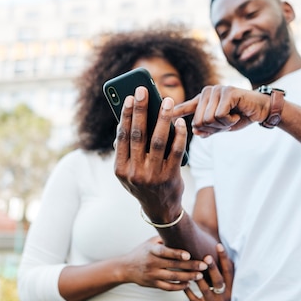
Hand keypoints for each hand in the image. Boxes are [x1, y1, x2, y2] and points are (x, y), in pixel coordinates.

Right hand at [114, 87, 187, 222]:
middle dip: (140, 109)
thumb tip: (128, 121)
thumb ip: (127, 150)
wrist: (161, 210)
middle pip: (138, 134)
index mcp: (120, 169)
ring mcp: (152, 175)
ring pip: (158, 140)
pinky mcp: (170, 177)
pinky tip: (179, 122)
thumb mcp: (129, 172)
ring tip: (167, 101)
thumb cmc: (144, 183)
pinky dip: (178, 134)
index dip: (125, 115)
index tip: (129, 97)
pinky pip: (175, 151)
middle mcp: (134, 172)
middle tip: (143, 90)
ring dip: (162, 117)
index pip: (122, 136)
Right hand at [120, 237, 207, 290]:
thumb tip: (181, 231)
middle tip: (204, 265)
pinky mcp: (153, 284)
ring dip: (188, 277)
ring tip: (200, 276)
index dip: (176, 253)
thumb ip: (164, 239)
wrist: (126, 268)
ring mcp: (152, 274)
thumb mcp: (150, 242)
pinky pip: (168, 287)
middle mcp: (152, 262)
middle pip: (173, 265)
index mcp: (151, 250)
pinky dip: (179, 287)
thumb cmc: (142, 252)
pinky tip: (188, 284)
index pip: (164, 251)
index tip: (188, 254)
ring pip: (173, 277)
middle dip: (191, 266)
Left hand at [174, 85, 270, 136]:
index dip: (176, 111)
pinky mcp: (227, 92)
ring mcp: (217, 90)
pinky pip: (219, 115)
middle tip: (227, 122)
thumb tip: (195, 132)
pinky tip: (238, 114)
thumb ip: (208, 129)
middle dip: (214, 128)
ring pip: (208, 119)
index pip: (187, 106)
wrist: (262, 110)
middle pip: (199, 121)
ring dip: (223, 124)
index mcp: (204, 99)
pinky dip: (229, 120)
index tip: (163, 114)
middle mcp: (208, 92)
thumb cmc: (241, 116)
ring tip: (233, 117)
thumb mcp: (222, 126)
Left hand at [185, 243, 233, 300]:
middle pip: (218, 280)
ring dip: (198, 278)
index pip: (229, 270)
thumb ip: (225, 269)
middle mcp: (224, 295)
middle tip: (206, 256)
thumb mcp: (228, 283)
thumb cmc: (224, 293)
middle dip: (213, 268)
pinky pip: (194, 299)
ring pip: (205, 289)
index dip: (224, 258)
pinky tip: (183, 281)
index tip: (218, 245)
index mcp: (231, 286)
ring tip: (191, 266)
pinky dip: (188, 290)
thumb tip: (219, 244)